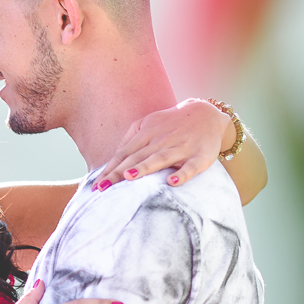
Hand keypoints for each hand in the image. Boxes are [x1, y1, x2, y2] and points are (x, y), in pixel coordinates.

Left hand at [93, 98, 230, 190]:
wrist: (207, 114)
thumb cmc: (172, 124)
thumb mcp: (149, 124)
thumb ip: (130, 138)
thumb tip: (114, 157)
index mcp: (147, 134)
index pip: (124, 154)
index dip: (110, 169)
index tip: (96, 185)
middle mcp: (162, 141)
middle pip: (137, 158)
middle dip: (119, 173)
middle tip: (103, 188)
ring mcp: (181, 148)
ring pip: (160, 159)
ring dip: (145, 167)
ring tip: (129, 177)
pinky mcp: (200, 156)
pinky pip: (190, 167)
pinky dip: (182, 174)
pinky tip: (172, 181)